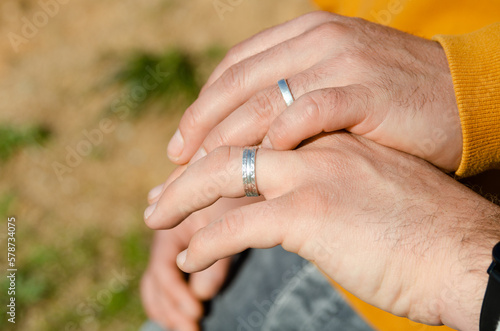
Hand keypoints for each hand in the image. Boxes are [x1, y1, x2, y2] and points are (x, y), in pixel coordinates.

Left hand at [147, 133, 498, 330]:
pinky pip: (237, 223)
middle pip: (228, 145)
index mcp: (329, 132)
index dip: (213, 150)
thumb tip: (297, 195)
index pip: (252, 131)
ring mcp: (313, 173)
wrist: (465, 252)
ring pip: (222, 175)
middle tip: (158, 196)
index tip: (189, 172)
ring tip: (157, 220)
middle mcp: (316, 143)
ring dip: (181, 201)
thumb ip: (328, 178)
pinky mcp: (311, 212)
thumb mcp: (369, 186)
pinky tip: (191, 258)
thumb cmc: (422, 228)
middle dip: (184, 173)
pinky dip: (206, 242)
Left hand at [166, 11, 461, 171]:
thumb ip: (295, 101)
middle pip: (237, 85)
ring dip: (222, 142)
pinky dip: (278, 138)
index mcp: (307, 37)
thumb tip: (253, 132)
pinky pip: (310, 112)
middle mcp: (319, 42)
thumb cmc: (396, 106)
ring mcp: (343, 63)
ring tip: (194, 178)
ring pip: (262, 100)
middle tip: (173, 164)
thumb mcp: (338, 89)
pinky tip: (256, 167)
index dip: (202, 107)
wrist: (467, 100)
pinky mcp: (369, 92)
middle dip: (199, 127)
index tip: (180, 144)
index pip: (235, 70)